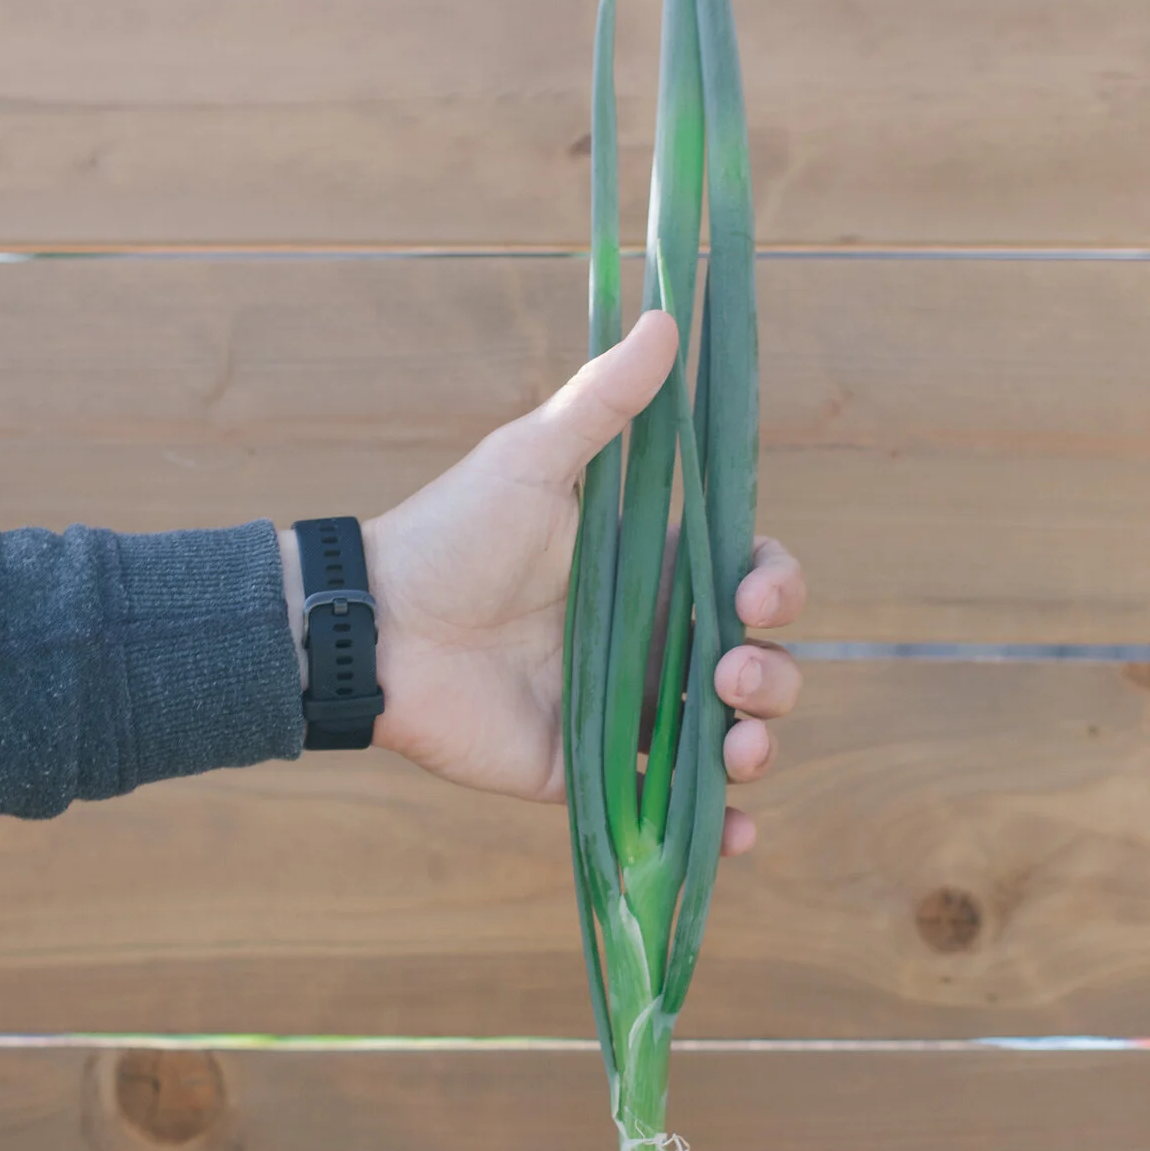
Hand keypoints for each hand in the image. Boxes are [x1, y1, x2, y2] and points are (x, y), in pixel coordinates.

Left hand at [352, 310, 806, 854]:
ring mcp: (627, 712)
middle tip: (728, 671)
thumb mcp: (532, 459)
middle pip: (756, 667)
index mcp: (653, 571)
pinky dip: (718, 832)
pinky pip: (669, 812)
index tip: (755, 591)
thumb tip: (664, 316)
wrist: (374, 625)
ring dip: (757, 745)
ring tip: (736, 746)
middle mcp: (651, 643)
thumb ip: (603, 402)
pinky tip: (737, 834)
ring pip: (728, 740)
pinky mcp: (591, 772)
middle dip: (773, 676)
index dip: (775, 589)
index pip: (749, 582)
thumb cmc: (451, 532)